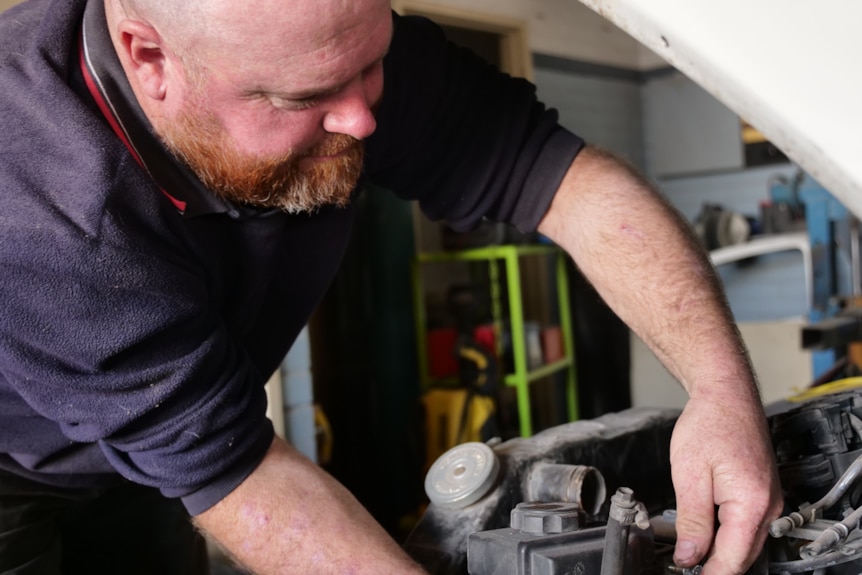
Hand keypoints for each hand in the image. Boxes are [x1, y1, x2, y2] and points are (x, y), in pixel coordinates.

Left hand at [669, 393, 782, 573]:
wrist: (726, 395)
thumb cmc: (709, 424)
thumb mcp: (690, 475)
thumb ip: (692, 521)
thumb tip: (690, 556)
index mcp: (751, 503)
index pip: (732, 559)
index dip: (709, 574)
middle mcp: (768, 505)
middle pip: (742, 555)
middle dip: (714, 566)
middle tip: (684, 565)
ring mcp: (769, 499)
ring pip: (745, 542)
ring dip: (720, 551)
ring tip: (689, 550)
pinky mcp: (763, 492)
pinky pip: (747, 525)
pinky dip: (727, 533)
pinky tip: (705, 531)